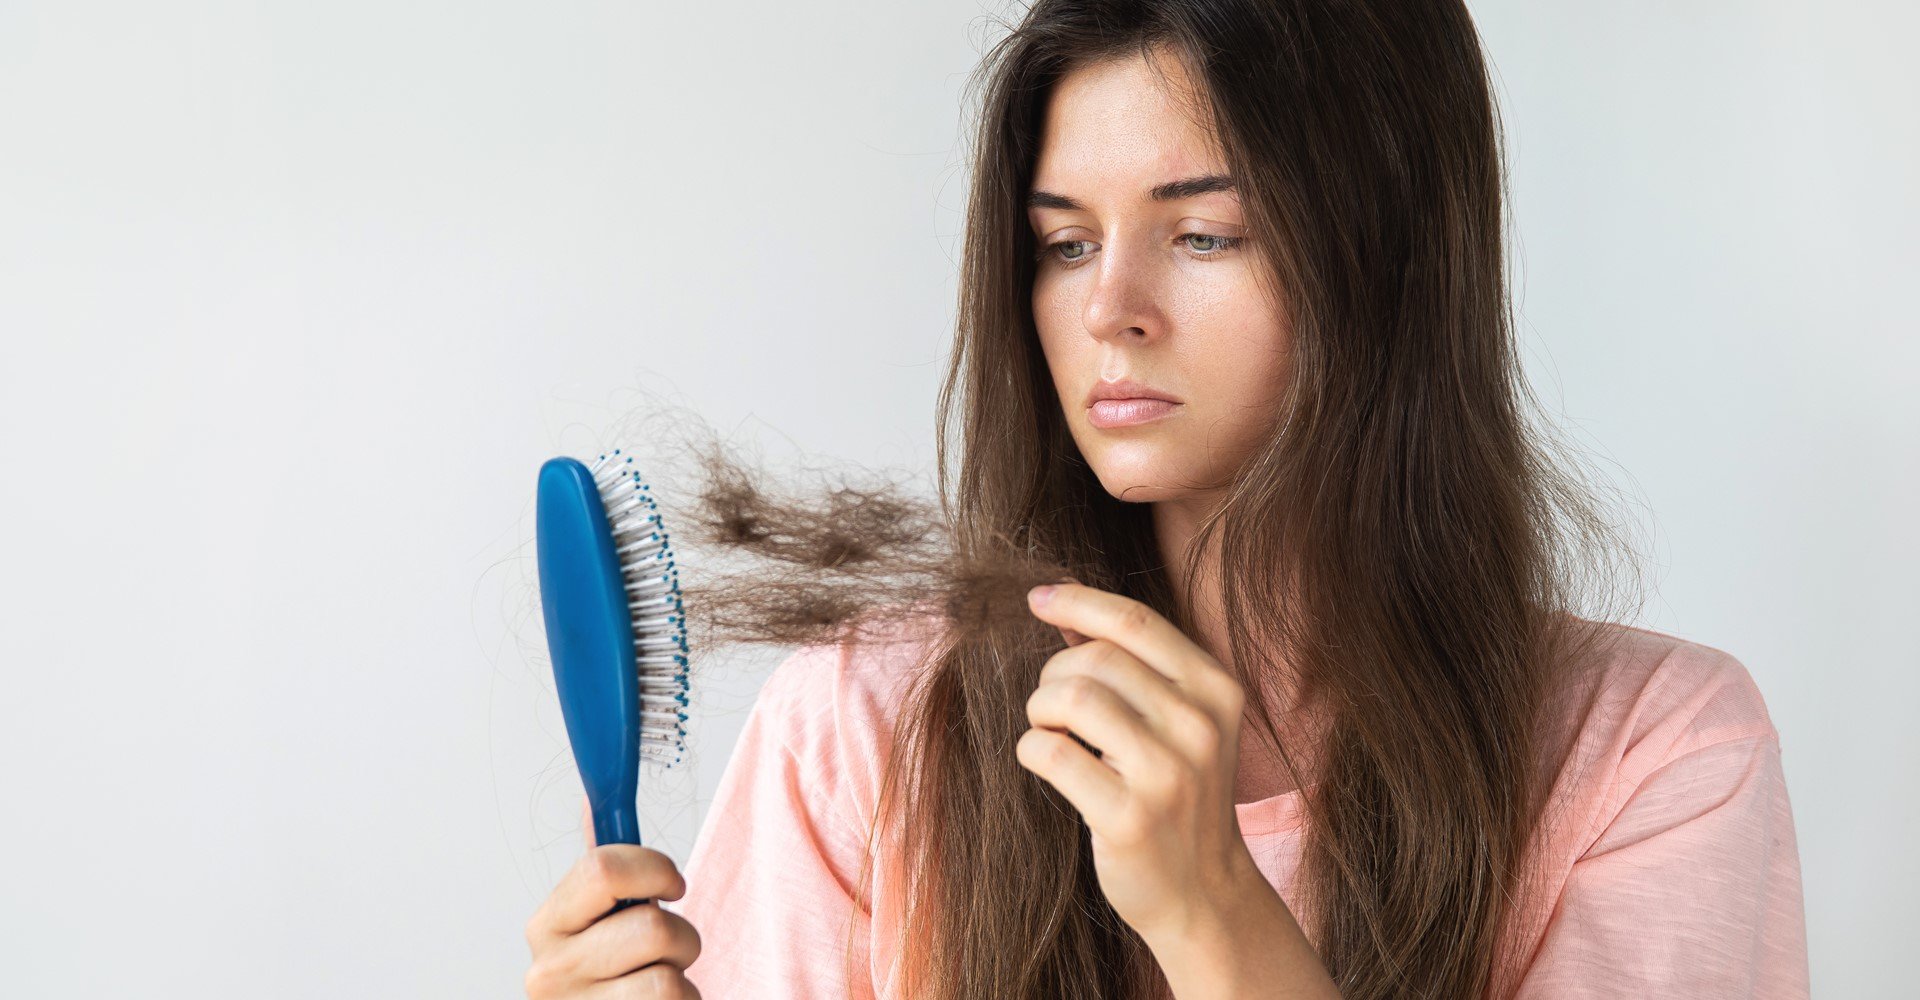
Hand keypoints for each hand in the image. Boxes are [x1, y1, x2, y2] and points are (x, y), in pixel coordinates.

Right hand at [522, 796, 702, 997]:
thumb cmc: (612, 975)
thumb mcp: (601, 919)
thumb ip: (604, 869)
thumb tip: (592, 800)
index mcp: (547, 925)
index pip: (602, 870)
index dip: (654, 868)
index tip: (672, 884)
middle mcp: (549, 971)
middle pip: (650, 926)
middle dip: (681, 935)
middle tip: (668, 951)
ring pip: (666, 976)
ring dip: (682, 976)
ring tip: (662, 981)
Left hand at [1015, 580, 1263, 949]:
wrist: (1204, 893)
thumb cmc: (1179, 796)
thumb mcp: (1181, 722)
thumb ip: (1134, 664)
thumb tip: (1065, 603)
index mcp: (1216, 691)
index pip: (1135, 622)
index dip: (1078, 602)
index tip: (1037, 599)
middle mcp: (1199, 726)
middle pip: (1096, 659)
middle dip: (1055, 674)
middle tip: (1052, 708)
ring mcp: (1168, 773)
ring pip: (1071, 699)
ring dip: (1041, 711)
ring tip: (1051, 733)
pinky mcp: (1130, 817)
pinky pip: (1051, 753)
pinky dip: (1032, 749)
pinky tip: (1045, 762)